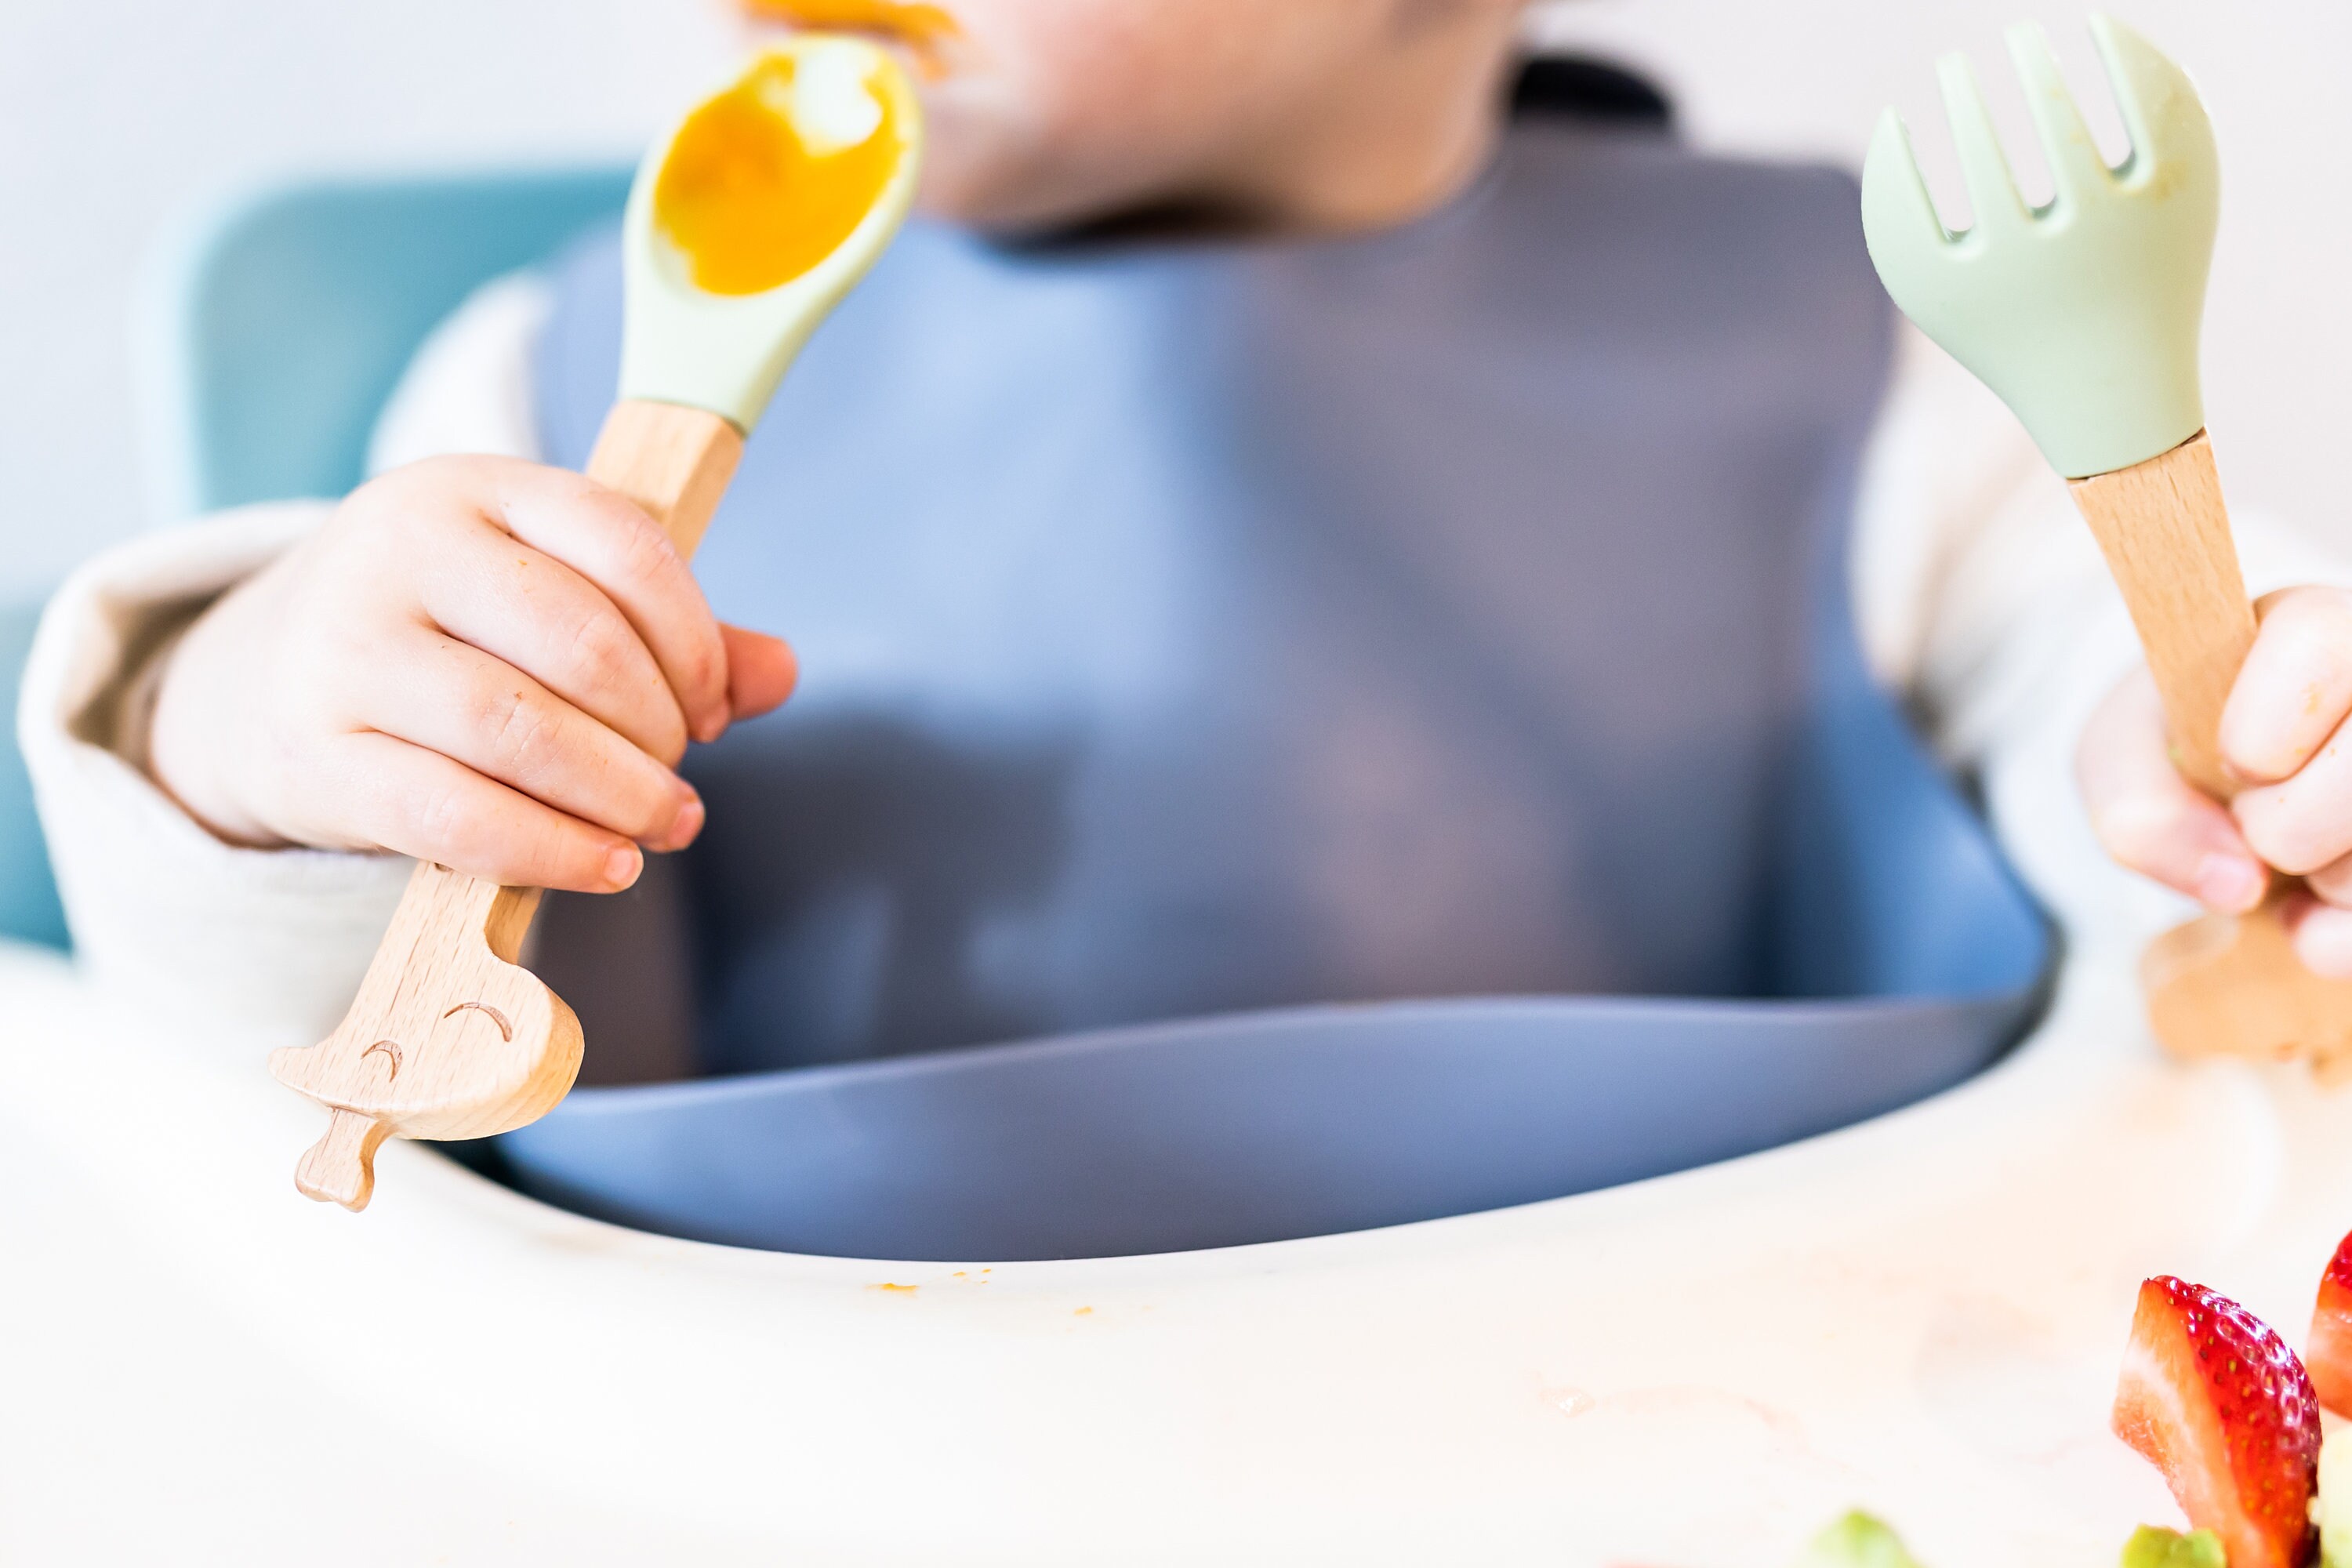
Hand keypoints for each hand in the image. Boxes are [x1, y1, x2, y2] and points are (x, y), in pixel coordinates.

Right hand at [148, 456, 796, 892]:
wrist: (269, 683)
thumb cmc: (455, 638)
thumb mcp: (551, 601)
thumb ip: (672, 634)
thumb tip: (782, 673)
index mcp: (474, 487)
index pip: (621, 541)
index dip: (695, 638)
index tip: (714, 709)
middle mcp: (398, 548)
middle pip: (579, 644)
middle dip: (658, 729)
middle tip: (680, 779)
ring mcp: (345, 648)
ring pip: (517, 730)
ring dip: (618, 794)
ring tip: (663, 826)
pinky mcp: (316, 754)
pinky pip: (454, 815)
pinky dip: (550, 851)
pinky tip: (607, 866)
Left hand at [2080, 586, 2351, 976]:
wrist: (2227, 801)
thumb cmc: (2177, 753)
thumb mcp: (2122, 761)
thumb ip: (2138, 807)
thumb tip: (2237, 883)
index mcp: (2320, 630)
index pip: (2319, 640)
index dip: (2258, 729)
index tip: (2232, 761)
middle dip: (2286, 828)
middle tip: (2257, 823)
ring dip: (2321, 886)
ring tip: (2295, 861)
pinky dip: (2337, 944)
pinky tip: (2312, 918)